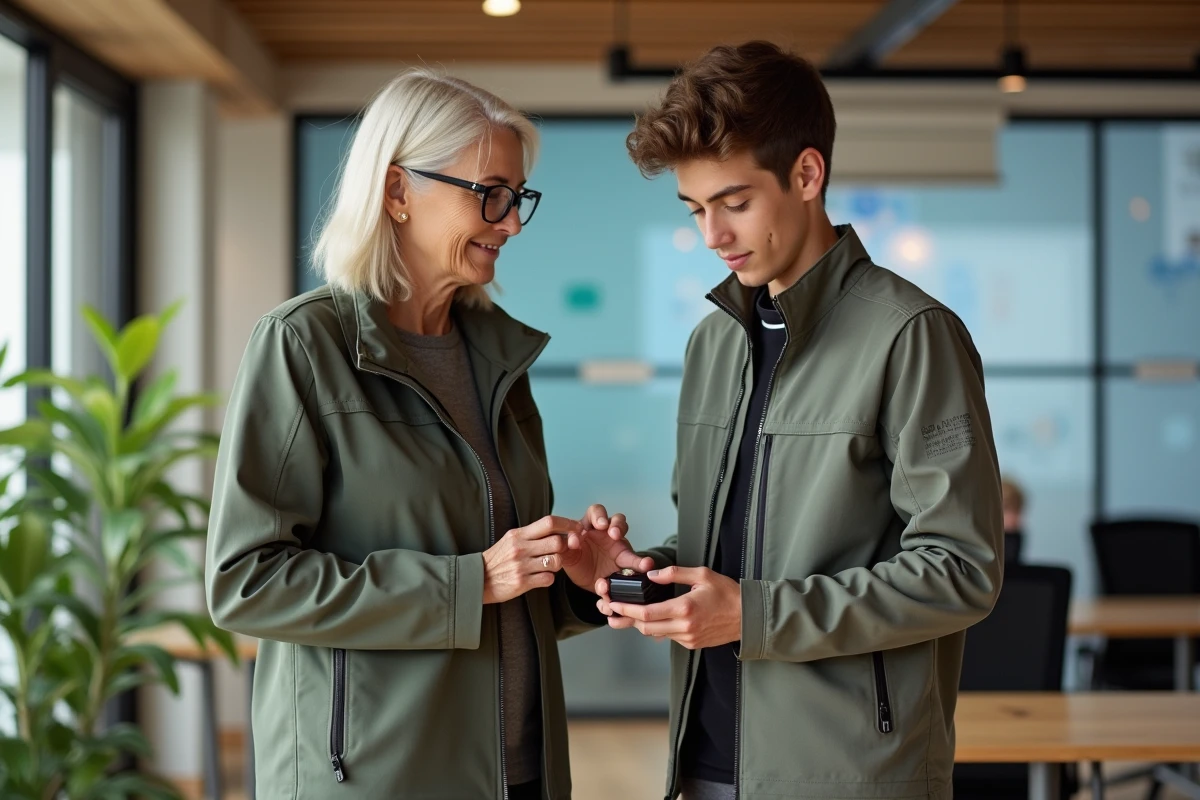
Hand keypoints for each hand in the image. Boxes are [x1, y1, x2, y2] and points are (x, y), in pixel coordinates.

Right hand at [482, 515, 581, 603]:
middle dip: (564, 547)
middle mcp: (520, 548)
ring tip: (549, 565)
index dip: (567, 524)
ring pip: (556, 561)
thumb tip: (555, 528)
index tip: (577, 528)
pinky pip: (548, 579)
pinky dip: (549, 578)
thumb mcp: (510, 540)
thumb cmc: (497, 559)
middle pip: (557, 542)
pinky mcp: (522, 583)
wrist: (477, 579)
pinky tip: (541, 577)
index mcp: (518, 534)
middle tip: (561, 551)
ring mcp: (521, 566)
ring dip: (558, 564)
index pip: (549, 522)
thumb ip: (531, 534)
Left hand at [560, 504, 653, 591]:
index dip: (589, 520)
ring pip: (621, 526)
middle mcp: (604, 532)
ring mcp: (617, 543)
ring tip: (616, 536)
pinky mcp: (626, 559)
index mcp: (588, 527)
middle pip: (609, 515)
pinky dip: (640, 562)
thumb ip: (565, 551)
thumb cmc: (579, 564)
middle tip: (604, 527)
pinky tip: (644, 564)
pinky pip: (635, 559)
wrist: (591, 583)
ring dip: (619, 528)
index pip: (592, 514)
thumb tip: (568, 543)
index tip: (576, 540)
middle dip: (606, 519)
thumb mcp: (567, 558)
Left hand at [595, 566, 740, 649]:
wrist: (748, 617)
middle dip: (628, 620)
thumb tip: (651, 574)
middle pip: (646, 628)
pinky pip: (668, 637)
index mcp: (685, 608)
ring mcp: (688, 638)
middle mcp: (685, 627)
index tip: (614, 605)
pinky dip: (658, 628)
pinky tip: (654, 619)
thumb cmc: (727, 593)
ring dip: (642, 625)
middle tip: (614, 611)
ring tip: (629, 615)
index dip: (627, 610)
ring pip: (656, 634)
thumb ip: (674, 573)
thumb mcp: (701, 574)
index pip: (647, 613)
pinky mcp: (692, 644)